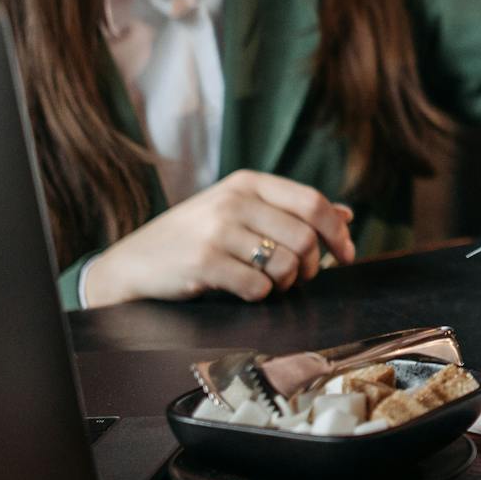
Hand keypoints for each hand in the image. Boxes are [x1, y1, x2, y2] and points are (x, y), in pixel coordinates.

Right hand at [83, 170, 357, 306]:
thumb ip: (291, 211)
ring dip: (287, 283)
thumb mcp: (240, 211)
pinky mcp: (203, 262)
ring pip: (286, 264)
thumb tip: (347, 214)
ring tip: (271, 283)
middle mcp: (234, 201)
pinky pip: (258, 287)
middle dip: (313, 265)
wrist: (133, 263)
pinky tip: (244, 291)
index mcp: (248, 183)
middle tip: (302, 278)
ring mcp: (217, 230)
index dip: (337, 231)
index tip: (347, 255)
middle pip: (305, 236)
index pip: (312, 201)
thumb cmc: (195, 237)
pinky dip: (260, 296)